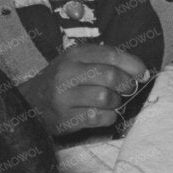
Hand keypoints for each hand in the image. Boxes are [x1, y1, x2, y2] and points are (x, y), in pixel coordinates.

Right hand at [21, 43, 150, 133]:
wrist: (30, 103)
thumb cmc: (62, 82)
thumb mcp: (76, 62)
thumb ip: (103, 62)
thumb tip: (138, 71)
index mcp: (74, 55)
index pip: (110, 55)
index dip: (132, 64)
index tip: (142, 73)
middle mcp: (68, 73)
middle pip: (111, 76)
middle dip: (126, 85)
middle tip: (127, 90)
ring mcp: (65, 96)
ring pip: (106, 98)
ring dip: (116, 103)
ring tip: (111, 103)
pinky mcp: (66, 117)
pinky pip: (99, 117)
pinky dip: (108, 118)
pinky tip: (103, 115)